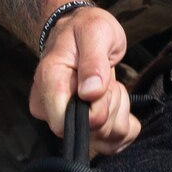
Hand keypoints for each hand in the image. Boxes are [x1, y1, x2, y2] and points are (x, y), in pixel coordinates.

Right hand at [28, 5, 139, 155]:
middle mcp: (50, 108)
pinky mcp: (83, 127)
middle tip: (108, 79)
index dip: (92, 113)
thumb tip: (90, 93)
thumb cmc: (85, 29)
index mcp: (49, 83)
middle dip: (110, 107)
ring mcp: (66, 120)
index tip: (102, 87)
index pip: (63, 125)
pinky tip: (115, 99)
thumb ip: (94, 61)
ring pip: (104, 139)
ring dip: (118, 110)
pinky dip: (123, 121)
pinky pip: (113, 143)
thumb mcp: (95, 32)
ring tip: (108, 84)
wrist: (80, 30)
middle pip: (88, 133)